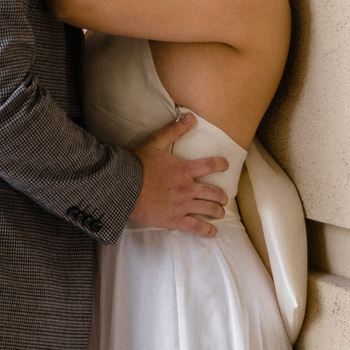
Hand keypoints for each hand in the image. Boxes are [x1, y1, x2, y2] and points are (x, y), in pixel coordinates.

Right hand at [129, 112, 227, 237]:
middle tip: (224, 197)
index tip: (225, 165)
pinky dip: (207, 231)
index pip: (211, 165)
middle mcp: (187, 188)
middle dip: (221, 195)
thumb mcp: (155, 143)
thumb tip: (190, 117)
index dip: (221, 164)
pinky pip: (196, 227)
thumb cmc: (137, 165)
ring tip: (220, 213)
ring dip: (218, 211)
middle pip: (214, 192)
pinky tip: (213, 232)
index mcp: (184, 169)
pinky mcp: (175, 220)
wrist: (123, 188)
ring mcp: (182, 205)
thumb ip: (173, 130)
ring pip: (209, 210)